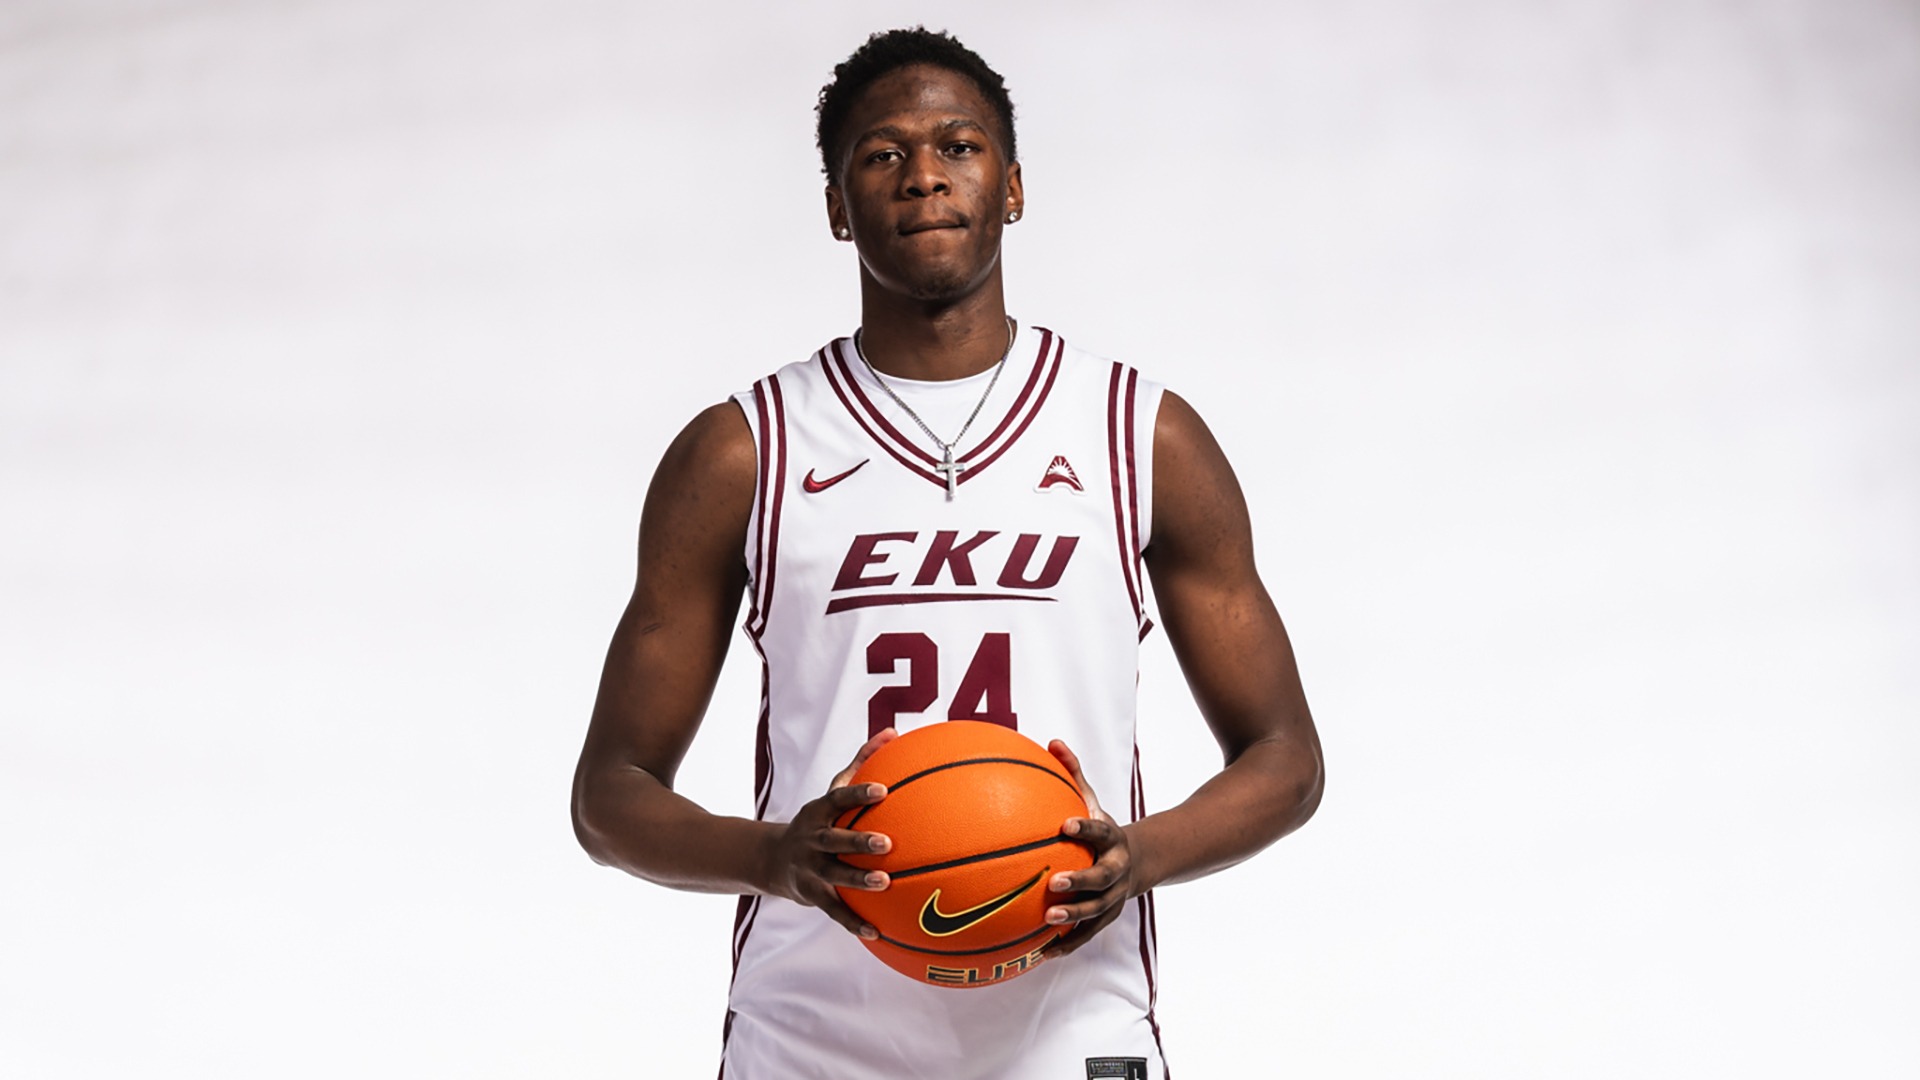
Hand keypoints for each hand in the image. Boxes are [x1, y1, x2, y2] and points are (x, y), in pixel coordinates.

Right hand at [762, 728, 898, 938]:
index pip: (838, 799)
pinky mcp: (812, 896)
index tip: (883, 791)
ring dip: (857, 881)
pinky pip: (834, 911)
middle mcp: (811, 841)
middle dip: (858, 842)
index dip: (859, 794)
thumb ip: (861, 762)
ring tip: (884, 883)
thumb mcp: (832, 792)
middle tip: (886, 843)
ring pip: (833, 876)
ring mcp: (809, 870)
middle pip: (833, 840)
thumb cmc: (819, 820)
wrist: (773, 860)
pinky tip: (877, 931)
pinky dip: (853, 922)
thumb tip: (892, 733)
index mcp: (818, 813)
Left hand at [1040, 739, 1137, 957]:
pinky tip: (1041, 952)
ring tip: (1047, 917)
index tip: (1064, 824)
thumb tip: (1052, 742)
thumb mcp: (1092, 801)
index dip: (1085, 828)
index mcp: (1112, 839)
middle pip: (1101, 879)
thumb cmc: (1101, 829)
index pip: (1099, 831)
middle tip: (1053, 881)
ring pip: (1095, 911)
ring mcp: (1113, 898)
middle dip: (1079, 880)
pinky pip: (1085, 935)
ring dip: (1073, 916)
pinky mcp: (1106, 919)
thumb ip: (1072, 774)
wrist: (1137, 863)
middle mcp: (1116, 870)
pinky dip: (1066, 944)